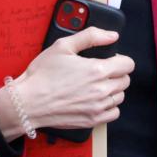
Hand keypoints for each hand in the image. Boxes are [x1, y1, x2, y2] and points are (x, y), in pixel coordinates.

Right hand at [0, 26, 134, 140]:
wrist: (28, 102)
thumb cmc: (42, 74)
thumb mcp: (63, 45)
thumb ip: (91, 36)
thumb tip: (112, 35)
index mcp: (97, 70)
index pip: (128, 64)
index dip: (120, 58)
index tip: (111, 59)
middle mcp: (101, 90)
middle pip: (125, 80)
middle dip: (116, 73)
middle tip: (100, 70)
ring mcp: (98, 107)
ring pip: (120, 96)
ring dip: (113, 89)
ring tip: (96, 84)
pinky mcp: (92, 121)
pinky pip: (113, 113)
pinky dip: (109, 106)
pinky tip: (95, 99)